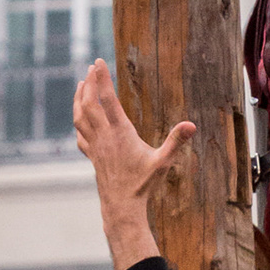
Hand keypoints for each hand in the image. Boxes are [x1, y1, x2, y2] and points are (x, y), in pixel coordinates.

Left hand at [73, 59, 194, 269]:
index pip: (107, 100)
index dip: (102, 79)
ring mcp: (95, 147)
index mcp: (120, 133)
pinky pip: (79, 133)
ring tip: (81, 85)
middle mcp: (104, 137)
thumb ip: (176, 142)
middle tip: (92, 67)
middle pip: (89, 104)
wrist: (121, 206)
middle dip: (89, 83)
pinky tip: (80, 118)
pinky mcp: (92, 156)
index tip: (99, 62)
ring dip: (79, 98)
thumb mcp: (163, 162)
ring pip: (80, 117)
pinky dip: (78, 120)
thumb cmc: (143, 184)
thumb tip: (191, 125)